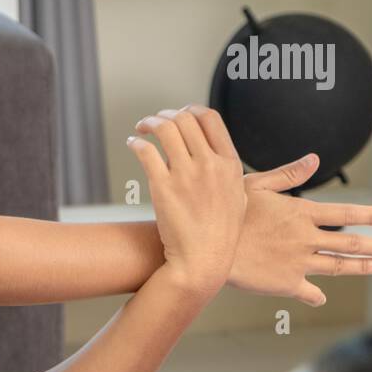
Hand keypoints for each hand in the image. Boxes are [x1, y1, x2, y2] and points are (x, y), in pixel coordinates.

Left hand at [128, 105, 246, 297]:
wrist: (202, 260)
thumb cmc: (219, 233)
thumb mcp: (238, 195)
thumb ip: (226, 170)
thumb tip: (214, 150)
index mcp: (230, 164)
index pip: (211, 118)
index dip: (191, 110)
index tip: (179, 114)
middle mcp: (209, 165)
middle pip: (185, 119)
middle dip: (166, 114)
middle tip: (155, 121)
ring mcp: (186, 175)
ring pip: (165, 128)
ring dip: (149, 122)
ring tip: (142, 128)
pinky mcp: (163, 187)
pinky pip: (146, 151)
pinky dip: (136, 142)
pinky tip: (133, 144)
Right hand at [226, 152, 371, 306]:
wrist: (209, 248)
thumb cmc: (226, 214)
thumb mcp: (255, 185)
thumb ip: (287, 174)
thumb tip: (314, 159)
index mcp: (300, 213)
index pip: (344, 212)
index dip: (368, 214)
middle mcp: (305, 238)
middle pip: (350, 242)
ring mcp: (299, 263)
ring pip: (339, 266)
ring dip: (363, 267)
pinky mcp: (286, 284)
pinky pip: (309, 292)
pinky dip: (317, 296)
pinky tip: (321, 298)